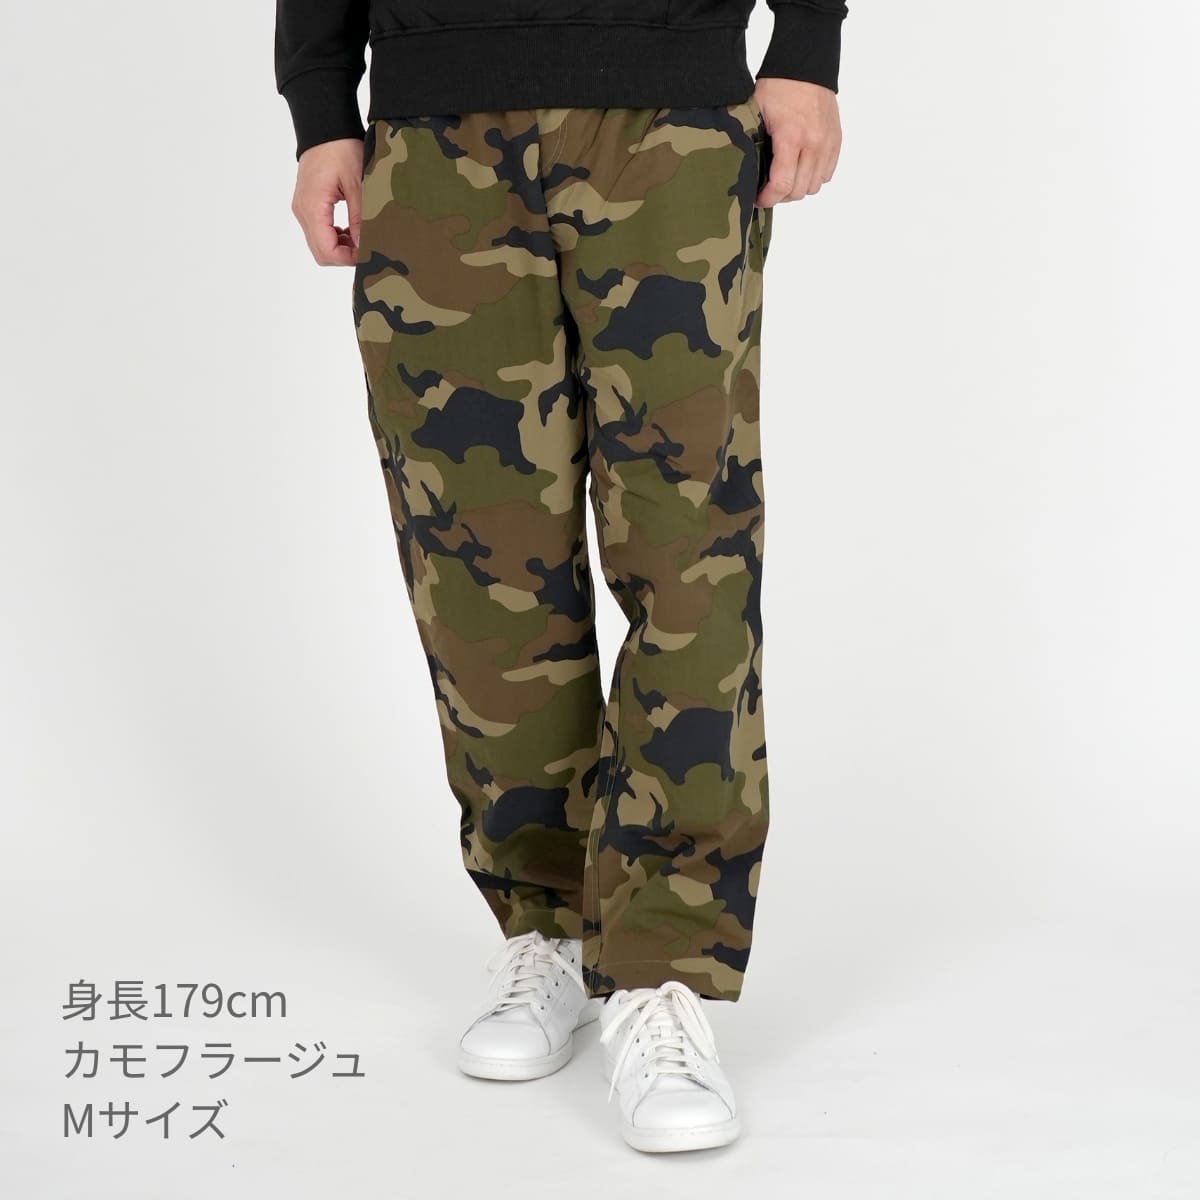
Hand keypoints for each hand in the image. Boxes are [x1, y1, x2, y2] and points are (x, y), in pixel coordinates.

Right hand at [290, 138, 364, 265]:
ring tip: (359, 236)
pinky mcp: (306, 206)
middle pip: (320, 253)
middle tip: (366, 247)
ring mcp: (302, 209)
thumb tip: (363, 246)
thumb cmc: (341, 149)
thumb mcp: (357, 184)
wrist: (324, 128)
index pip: (326, 251)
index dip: (347, 259)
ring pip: (318, 245)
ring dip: (339, 247)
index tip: (366, 253)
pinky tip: (349, 229)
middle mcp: (302, 211)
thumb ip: (359, 218)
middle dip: (344, 256)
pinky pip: (317, 232)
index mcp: (313, 206)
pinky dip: (333, 237)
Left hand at [753, 79, 841, 206]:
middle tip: (769, 190)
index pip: (782, 184)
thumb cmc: (778, 86)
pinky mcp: (836, 140)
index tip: (758, 199)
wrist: (806, 64)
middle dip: (781, 196)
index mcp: (791, 137)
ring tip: (785, 179)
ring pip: (815, 185)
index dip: (768, 198)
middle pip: (799, 190)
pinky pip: (827, 173)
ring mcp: (828, 142)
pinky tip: (801, 168)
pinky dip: (814, 177)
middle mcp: (814, 143)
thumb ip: (753, 143)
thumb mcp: (756, 114)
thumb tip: (743, 171)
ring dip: (799, 187)